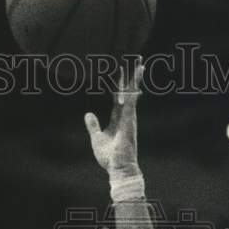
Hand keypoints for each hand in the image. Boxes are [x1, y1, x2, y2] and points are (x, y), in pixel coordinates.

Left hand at [84, 59, 144, 176]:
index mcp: (118, 119)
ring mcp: (129, 118)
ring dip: (135, 79)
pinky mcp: (130, 122)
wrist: (118, 168)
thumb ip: (93, 126)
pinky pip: (131, 104)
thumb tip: (88, 114)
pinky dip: (132, 92)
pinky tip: (134, 82)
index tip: (120, 71)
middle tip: (135, 59)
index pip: (118, 97)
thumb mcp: (97, 138)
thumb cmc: (110, 157)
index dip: (119, 84)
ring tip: (140, 64)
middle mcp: (126, 116)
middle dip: (130, 76)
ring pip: (132, 94)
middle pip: (128, 91)